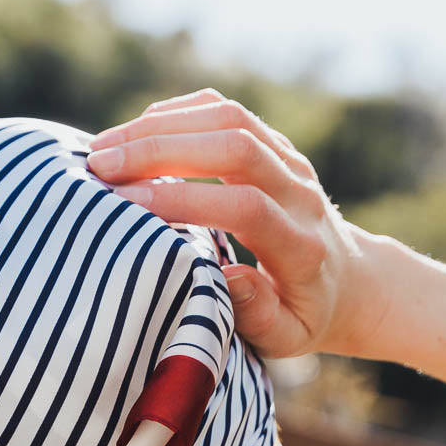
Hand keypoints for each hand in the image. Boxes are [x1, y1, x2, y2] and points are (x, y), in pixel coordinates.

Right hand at [87, 89, 387, 361]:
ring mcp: (289, 160)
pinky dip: (176, 115)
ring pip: (228, 116)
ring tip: (104, 147)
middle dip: (160, 150)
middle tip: (100, 166)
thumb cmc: (301, 316)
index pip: (245, 206)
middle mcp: (300, 191)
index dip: (185, 200)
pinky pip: (224, 110)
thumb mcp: (286, 336)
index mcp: (302, 245)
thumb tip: (229, 278)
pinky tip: (134, 134)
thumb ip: (259, 314)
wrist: (346, 281)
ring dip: (160, 126)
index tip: (127, 206)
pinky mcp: (274, 143)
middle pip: (234, 144)